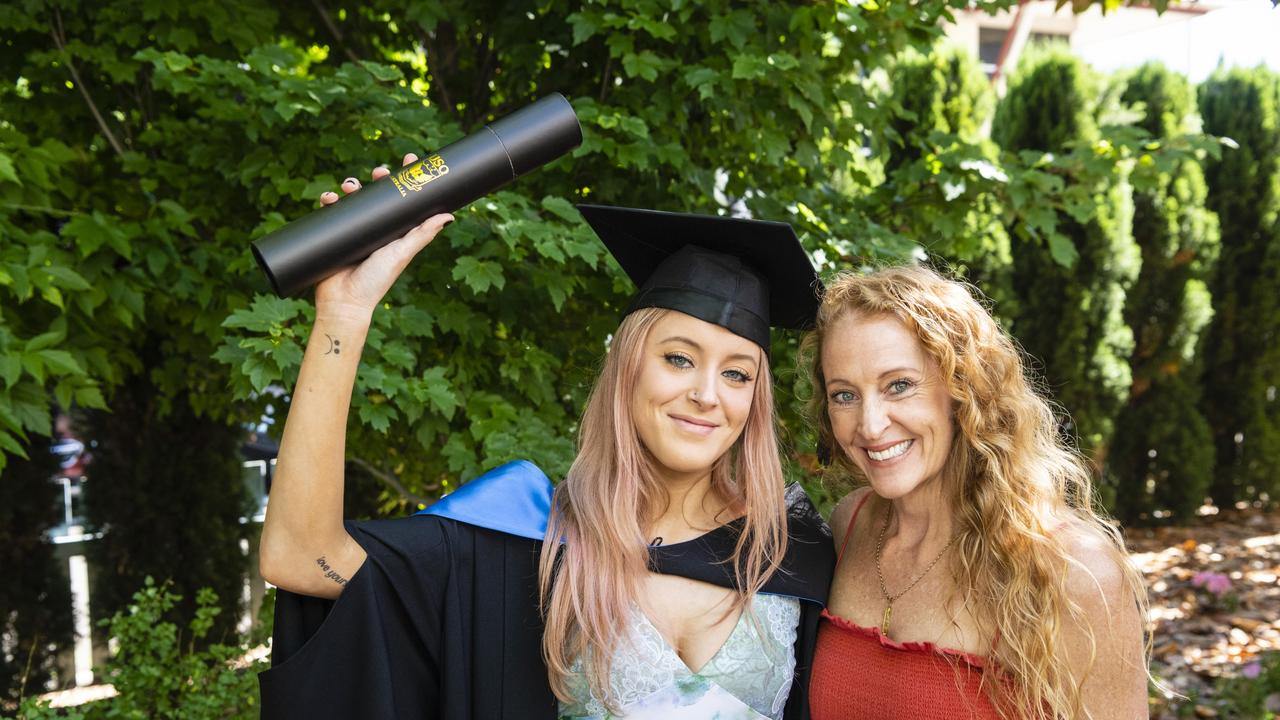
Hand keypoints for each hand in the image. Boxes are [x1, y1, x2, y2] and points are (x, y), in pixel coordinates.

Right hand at [313, 153, 453, 319]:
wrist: (345, 301)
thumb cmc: (377, 280)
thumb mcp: (402, 253)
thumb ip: (422, 235)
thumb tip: (448, 215)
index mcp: (395, 231)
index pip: (403, 199)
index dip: (406, 178)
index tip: (410, 159)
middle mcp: (376, 228)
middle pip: (377, 193)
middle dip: (377, 177)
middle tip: (379, 172)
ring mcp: (354, 230)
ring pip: (354, 198)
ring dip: (352, 186)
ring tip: (350, 187)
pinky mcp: (334, 234)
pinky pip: (331, 211)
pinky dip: (329, 201)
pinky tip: (329, 198)